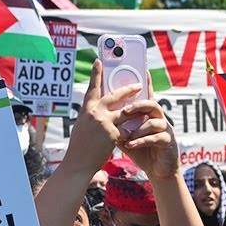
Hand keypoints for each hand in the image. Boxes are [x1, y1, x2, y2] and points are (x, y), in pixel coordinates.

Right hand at [64, 59, 143, 173]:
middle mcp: (95, 113)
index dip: (96, 74)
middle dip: (128, 89)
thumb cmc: (79, 148)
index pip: (92, 88)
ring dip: (138, 108)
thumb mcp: (82, 127)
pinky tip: (141, 131)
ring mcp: (104, 123)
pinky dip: (135, 130)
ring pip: (127, 111)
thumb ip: (92, 116)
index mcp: (86, 110)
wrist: (78, 164)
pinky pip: (128, 129)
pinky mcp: (113, 134)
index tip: (99, 61)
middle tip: (138, 85)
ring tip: (147, 105)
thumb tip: (102, 110)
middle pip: (115, 96)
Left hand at [115, 79, 177, 180]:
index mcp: (148, 115)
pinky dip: (141, 141)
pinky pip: (156, 137)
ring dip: (138, 128)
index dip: (145, 83)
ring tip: (127, 135)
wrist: (158, 170)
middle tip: (125, 110)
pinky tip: (130, 145)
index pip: (146, 96)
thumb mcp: (125, 136)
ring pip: (154, 121)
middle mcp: (158, 118)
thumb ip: (117, 125)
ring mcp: (165, 129)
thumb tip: (100, 115)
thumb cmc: (141, 151)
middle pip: (150, 104)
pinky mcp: (168, 141)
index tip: (143, 69)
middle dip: (137, 105)